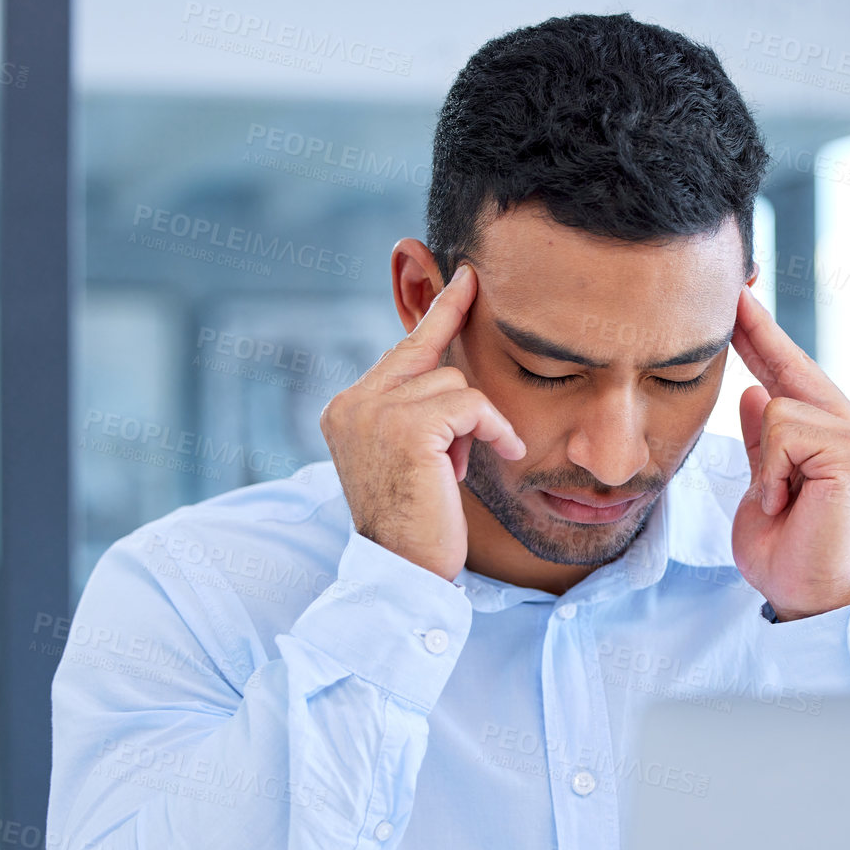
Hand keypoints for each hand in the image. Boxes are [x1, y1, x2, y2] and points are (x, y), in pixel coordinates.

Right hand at [319, 263, 525, 580]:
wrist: (404, 571)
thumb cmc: (417, 522)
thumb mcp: (409, 457)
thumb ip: (416, 413)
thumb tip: (450, 375)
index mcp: (345, 409)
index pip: (398, 350)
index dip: (436, 314)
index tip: (463, 278)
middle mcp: (351, 404)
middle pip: (427, 359)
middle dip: (459, 365)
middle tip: (482, 336)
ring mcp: (375, 413)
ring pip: (454, 383)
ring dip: (473, 424)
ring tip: (459, 468)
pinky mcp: (408, 429)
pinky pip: (471, 404)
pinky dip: (494, 428)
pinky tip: (505, 454)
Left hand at [730, 285, 849, 620]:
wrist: (805, 595)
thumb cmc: (785, 552)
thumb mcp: (762, 486)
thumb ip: (763, 441)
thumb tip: (753, 393)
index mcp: (831, 434)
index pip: (789, 376)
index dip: (762, 338)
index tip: (738, 300)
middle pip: (789, 368)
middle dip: (757, 334)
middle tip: (735, 290)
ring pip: (777, 406)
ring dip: (764, 461)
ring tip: (779, 501)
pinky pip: (783, 429)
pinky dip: (772, 470)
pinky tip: (786, 502)